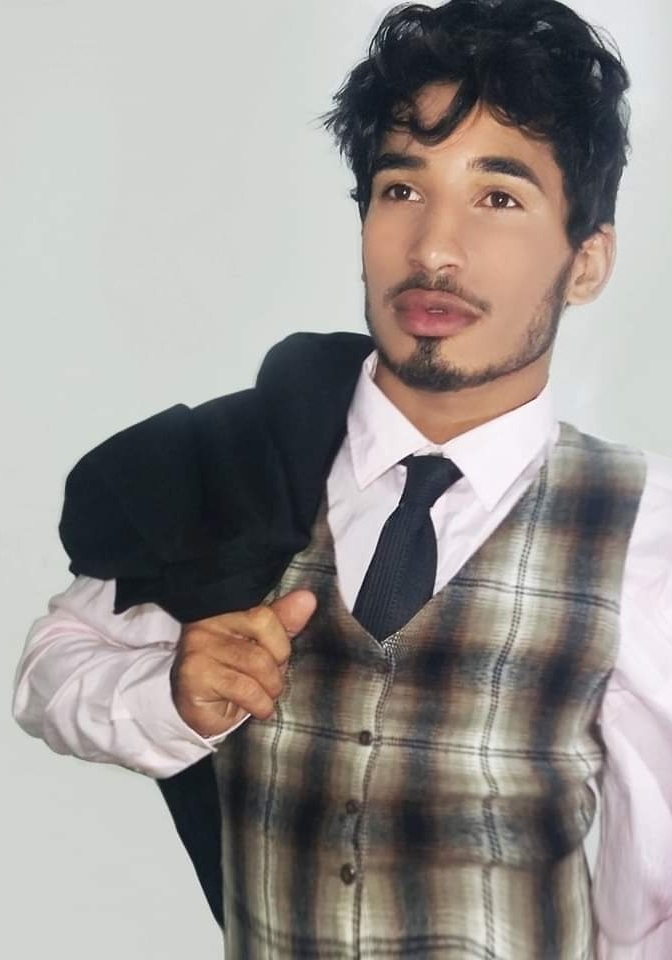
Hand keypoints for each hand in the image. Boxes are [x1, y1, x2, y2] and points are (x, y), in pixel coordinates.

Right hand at [170, 590, 316, 737]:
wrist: (201, 711)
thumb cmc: (234, 674)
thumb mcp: (264, 645)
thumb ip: (284, 621)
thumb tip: (307, 599)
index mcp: (226, 610)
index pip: (265, 614)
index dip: (280, 642)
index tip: (275, 658)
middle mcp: (207, 623)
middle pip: (263, 633)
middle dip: (276, 665)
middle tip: (268, 679)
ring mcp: (198, 647)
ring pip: (257, 663)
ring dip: (270, 688)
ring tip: (263, 694)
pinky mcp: (195, 675)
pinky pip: (245, 688)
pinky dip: (260, 703)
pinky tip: (256, 706)